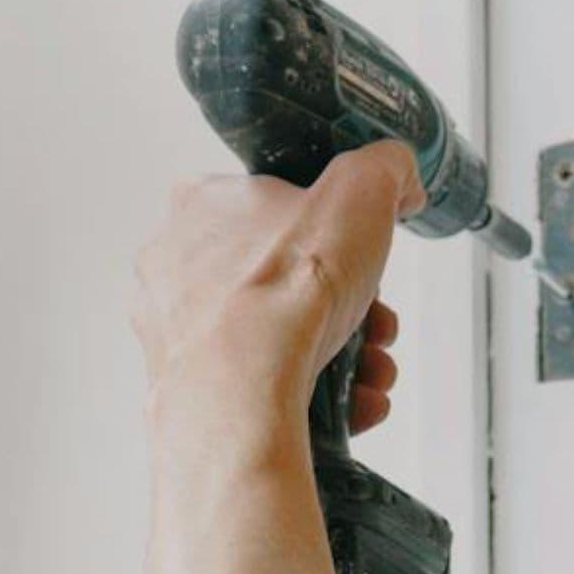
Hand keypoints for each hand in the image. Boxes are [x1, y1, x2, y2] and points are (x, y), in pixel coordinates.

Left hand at [132, 142, 414, 436]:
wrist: (243, 390)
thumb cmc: (284, 290)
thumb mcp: (360, 191)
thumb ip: (383, 169)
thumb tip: (396, 173)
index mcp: (205, 205)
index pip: (276, 208)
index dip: (333, 236)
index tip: (365, 262)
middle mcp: (177, 266)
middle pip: (283, 281)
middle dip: (347, 308)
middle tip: (378, 326)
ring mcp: (177, 332)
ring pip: (275, 339)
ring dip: (340, 356)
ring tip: (372, 373)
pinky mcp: (187, 389)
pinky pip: (260, 387)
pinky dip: (313, 396)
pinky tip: (351, 404)